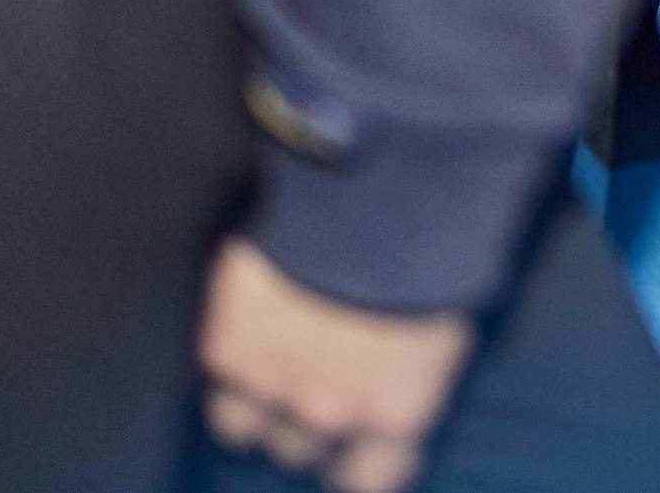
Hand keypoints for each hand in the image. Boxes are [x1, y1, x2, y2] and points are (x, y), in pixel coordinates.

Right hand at [200, 238, 473, 492]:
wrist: (371, 194)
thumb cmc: (428, 252)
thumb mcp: (441, 330)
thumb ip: (404, 381)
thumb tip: (386, 401)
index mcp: (391, 414)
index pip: (366, 480)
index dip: (357, 462)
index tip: (354, 448)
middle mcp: (328, 415)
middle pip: (301, 450)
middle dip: (308, 421)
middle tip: (315, 377)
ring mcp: (269, 386)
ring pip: (246, 425)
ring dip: (257, 400)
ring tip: (272, 356)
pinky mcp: (224, 348)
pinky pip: (218, 374)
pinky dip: (231, 354)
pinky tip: (247, 322)